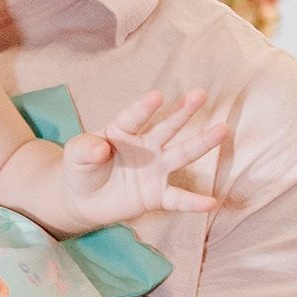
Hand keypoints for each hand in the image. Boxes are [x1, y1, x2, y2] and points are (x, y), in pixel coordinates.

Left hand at [59, 88, 224, 230]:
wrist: (83, 200)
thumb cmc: (81, 169)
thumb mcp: (75, 156)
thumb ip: (84, 149)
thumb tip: (100, 149)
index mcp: (122, 131)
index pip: (134, 117)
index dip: (144, 108)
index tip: (157, 96)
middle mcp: (144, 146)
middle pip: (166, 127)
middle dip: (182, 112)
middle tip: (200, 94)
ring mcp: (154, 169)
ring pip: (181, 154)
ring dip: (201, 143)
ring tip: (221, 130)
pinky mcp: (157, 195)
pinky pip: (178, 198)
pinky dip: (193, 202)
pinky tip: (211, 202)